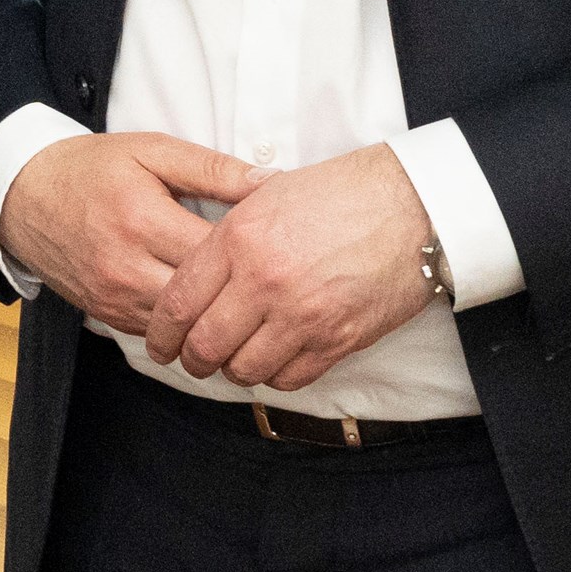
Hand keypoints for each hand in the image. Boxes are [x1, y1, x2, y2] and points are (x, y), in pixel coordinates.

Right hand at [0, 130, 265, 335]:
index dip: (254, 251)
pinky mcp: (106, 315)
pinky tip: (206, 307)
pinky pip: (160, 331)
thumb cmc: (92, 168)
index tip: (275, 243)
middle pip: (205, 297)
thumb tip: (270, 182)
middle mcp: (126, 266)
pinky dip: (186, 323)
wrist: (23, 196)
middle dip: (240, 290)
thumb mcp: (151, 151)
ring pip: (184, 325)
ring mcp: (114, 296)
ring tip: (244, 297)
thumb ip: (212, 168)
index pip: (217, 252)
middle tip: (270, 276)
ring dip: (215, 314)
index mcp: (142, 219)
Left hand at [147, 143, 439, 390]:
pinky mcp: (338, 339)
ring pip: (244, 369)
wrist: (412, 204)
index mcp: (238, 240)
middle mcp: (264, 281)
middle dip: (191, 360)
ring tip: (235, 360)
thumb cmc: (339, 193)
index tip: (159, 345)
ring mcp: (302, 314)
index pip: (178, 303)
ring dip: (234, 370)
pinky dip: (275, 376)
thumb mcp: (265, 196)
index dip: (161, 333)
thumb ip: (226, 237)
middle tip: (192, 361)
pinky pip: (289, 378)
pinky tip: (274, 361)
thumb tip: (193, 273)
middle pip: (205, 345)